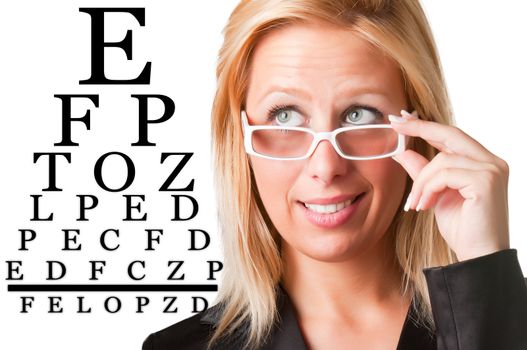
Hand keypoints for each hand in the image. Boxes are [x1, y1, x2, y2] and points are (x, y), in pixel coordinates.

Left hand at [389, 110, 509, 261]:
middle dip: (419, 128)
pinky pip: (444, 174)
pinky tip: (424, 206)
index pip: (451, 136)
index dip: (425, 125)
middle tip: (394, 123)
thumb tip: (402, 151)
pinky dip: (428, 189)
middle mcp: (492, 161)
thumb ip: (423, 172)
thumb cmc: (461, 228)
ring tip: (416, 203)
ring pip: (442, 160)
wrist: (477, 257)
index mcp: (482, 162)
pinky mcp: (486, 181)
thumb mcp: (435, 194)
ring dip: (421, 182)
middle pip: (450, 134)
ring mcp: (492, 170)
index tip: (401, 118)